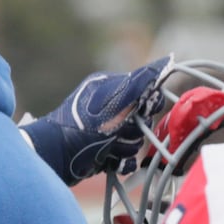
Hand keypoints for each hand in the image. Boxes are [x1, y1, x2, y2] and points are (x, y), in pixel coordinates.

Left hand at [19, 55, 171, 184]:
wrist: (57, 156)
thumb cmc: (82, 125)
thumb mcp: (114, 100)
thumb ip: (140, 82)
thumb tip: (166, 60)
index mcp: (111, 90)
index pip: (146, 93)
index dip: (149, 105)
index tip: (143, 110)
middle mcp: (110, 109)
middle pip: (144, 121)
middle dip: (133, 131)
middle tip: (116, 132)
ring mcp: (107, 132)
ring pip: (136, 142)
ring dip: (124, 148)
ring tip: (107, 147)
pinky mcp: (105, 153)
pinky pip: (127, 160)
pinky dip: (120, 162)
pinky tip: (109, 160)